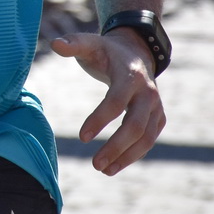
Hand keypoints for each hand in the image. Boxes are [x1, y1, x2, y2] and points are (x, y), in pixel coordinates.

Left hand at [49, 29, 165, 175]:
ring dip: (126, 157)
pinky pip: (149, 140)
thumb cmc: (107, 51)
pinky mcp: (158, 117)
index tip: (81, 137)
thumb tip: (54, 44)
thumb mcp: (91, 43)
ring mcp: (156, 107)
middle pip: (135, 126)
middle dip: (115, 147)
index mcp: (130, 75)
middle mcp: (148, 93)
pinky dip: (134, 155)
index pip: (116, 101)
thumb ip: (73, 44)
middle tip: (94, 164)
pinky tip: (114, 166)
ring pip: (146, 138)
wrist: (137, 53)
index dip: (99, 119)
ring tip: (103, 170)